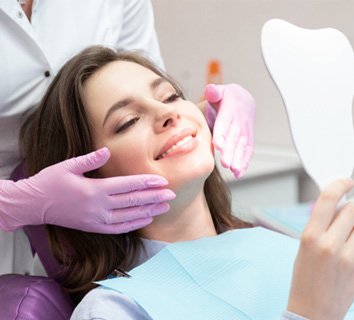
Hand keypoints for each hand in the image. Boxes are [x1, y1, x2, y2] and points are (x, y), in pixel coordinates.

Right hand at [0, 148, 174, 232]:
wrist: (34, 205)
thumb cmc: (50, 182)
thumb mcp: (67, 166)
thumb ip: (90, 159)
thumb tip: (107, 151)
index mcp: (94, 189)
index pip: (128, 185)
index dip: (147, 183)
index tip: (163, 182)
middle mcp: (99, 206)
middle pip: (133, 201)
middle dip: (154, 198)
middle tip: (172, 195)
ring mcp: (97, 220)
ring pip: (129, 216)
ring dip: (149, 211)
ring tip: (165, 207)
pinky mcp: (93, 227)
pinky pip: (118, 228)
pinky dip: (134, 224)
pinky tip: (146, 219)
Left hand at [204, 83, 255, 177]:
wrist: (243, 100)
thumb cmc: (226, 98)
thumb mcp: (220, 91)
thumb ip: (214, 92)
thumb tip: (210, 90)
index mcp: (231, 110)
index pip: (225, 123)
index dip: (223, 133)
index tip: (218, 145)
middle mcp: (240, 122)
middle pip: (235, 138)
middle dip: (231, 151)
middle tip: (225, 163)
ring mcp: (245, 131)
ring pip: (242, 146)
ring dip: (238, 159)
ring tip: (233, 170)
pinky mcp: (248, 139)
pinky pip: (247, 151)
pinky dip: (244, 162)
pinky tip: (238, 173)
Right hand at [287, 179, 353, 319]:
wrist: (312, 310)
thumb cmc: (305, 277)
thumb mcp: (305, 246)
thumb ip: (322, 225)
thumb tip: (340, 207)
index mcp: (310, 236)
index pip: (328, 200)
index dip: (339, 185)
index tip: (346, 182)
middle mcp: (329, 244)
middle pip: (352, 209)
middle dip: (352, 206)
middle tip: (348, 212)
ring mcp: (348, 257)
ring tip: (347, 233)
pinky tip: (349, 244)